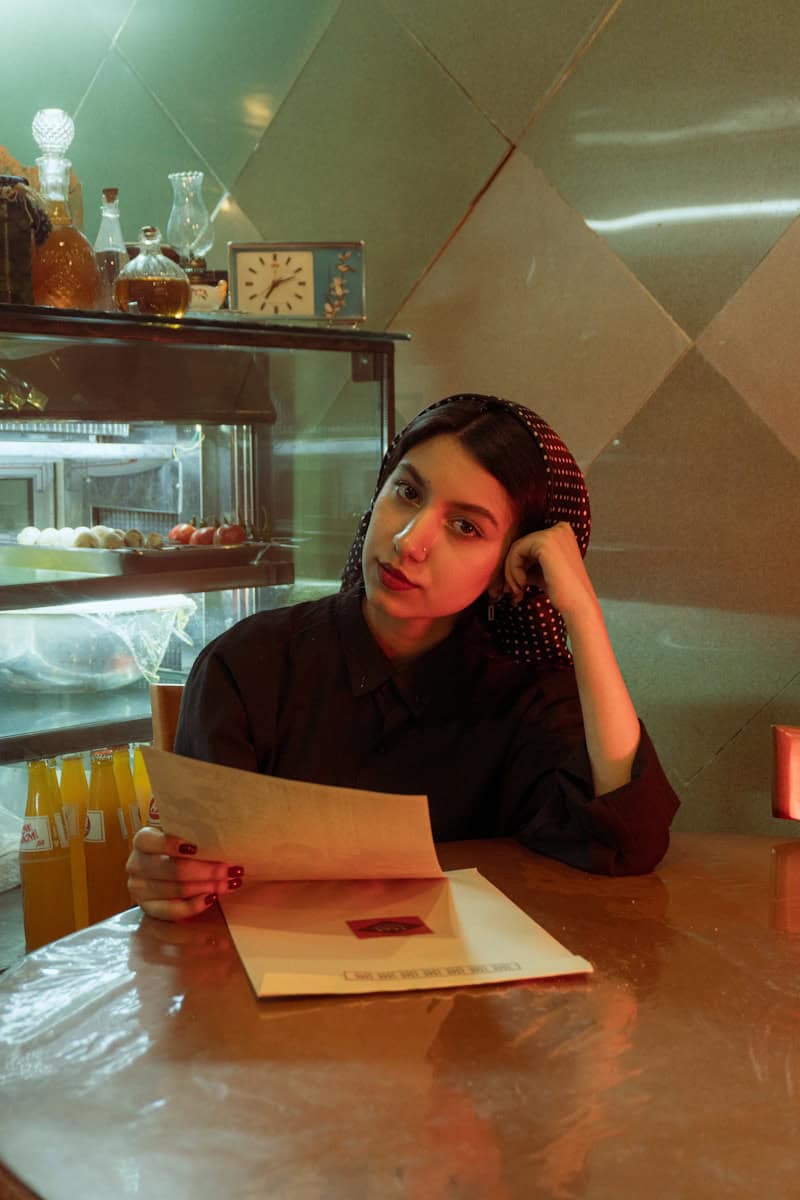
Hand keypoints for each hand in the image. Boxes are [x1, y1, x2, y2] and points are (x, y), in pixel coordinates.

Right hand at [126, 826, 244, 921]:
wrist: (167, 868)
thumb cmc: (180, 847)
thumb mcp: (181, 833)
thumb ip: (193, 831)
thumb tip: (220, 829)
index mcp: (142, 841)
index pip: (150, 842)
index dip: (171, 844)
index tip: (197, 848)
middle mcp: (136, 865)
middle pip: (173, 869)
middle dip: (207, 870)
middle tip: (231, 869)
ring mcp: (140, 889)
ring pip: (177, 890)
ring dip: (208, 887)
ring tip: (231, 883)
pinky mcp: (148, 909)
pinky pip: (172, 911)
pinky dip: (194, 906)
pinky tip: (212, 898)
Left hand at [501, 521, 597, 620]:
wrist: (578, 604)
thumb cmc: (563, 592)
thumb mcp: (542, 571)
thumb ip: (528, 563)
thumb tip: (508, 565)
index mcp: (562, 532)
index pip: (530, 544)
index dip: (520, 565)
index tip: (517, 585)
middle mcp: (559, 528)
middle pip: (522, 545)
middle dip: (512, 569)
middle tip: (513, 590)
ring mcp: (552, 533)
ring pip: (517, 548)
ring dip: (511, 572)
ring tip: (517, 590)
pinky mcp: (544, 542)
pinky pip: (516, 552)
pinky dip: (513, 570)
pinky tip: (522, 585)